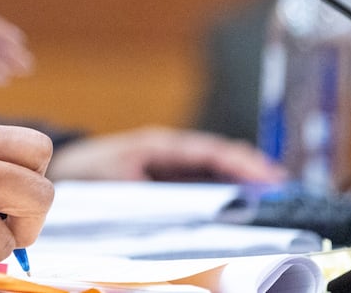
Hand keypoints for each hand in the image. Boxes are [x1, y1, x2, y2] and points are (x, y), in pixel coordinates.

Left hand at [46, 127, 283, 182]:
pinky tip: (247, 201)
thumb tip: (183, 205)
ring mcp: (172, 163)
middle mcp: (172, 151)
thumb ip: (148, 191)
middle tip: (284, 187)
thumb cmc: (89, 171)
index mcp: (161, 145)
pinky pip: (204, 180)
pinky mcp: (170, 178)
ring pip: (215, 167)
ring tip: (277, 193)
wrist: (66, 168)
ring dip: (244, 179)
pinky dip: (227, 188)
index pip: (209, 152)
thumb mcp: (116, 181)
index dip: (240, 164)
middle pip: (219, 156)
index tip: (267, 178)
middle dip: (252, 169)